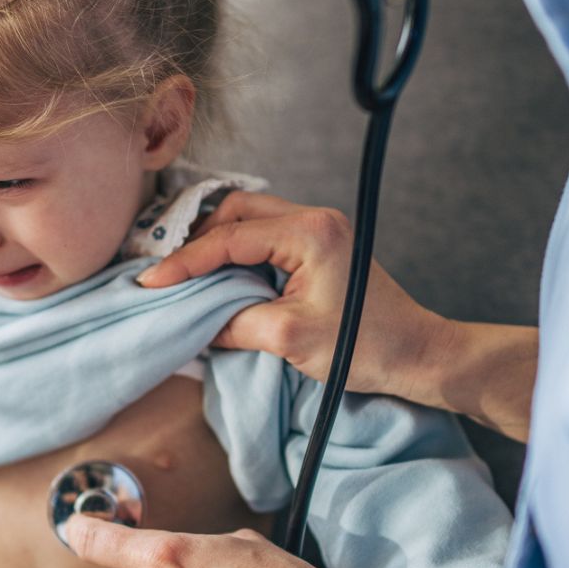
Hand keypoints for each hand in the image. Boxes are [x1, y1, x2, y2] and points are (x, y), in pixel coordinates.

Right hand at [134, 191, 443, 399]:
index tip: (151, 282)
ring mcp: (320, 230)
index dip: (184, 262)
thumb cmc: (365, 346)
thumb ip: (234, 324)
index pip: (229, 238)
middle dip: (198, 241)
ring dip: (218, 246)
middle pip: (236, 213)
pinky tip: (223, 281)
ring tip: (190, 279)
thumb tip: (196, 323)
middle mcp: (314, 219)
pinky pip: (267, 238)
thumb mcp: (289, 339)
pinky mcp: (321, 247)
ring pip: (250, 222)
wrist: (417, 354)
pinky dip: (239, 254)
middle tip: (169, 275)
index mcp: (308, 232)